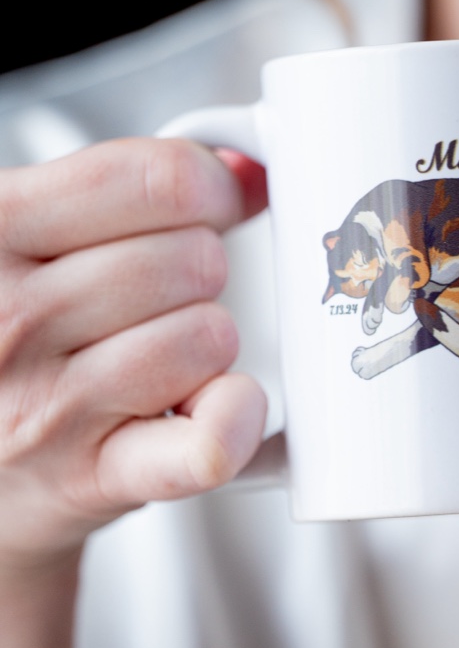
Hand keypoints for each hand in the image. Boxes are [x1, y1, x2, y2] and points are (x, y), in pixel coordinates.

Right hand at [0, 138, 267, 574]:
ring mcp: (48, 406)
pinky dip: (235, 419)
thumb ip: (124, 187)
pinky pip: (208, 444)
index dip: (208, 186)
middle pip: (194, 260)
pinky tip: (217, 405)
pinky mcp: (92, 479)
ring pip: (209, 337)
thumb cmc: (8, 335)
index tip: (210, 203)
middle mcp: (8, 320)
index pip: (153, 180)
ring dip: (210, 344)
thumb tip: (246, 168)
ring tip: (160, 355)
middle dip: (201, 270)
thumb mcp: (26, 235)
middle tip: (160, 297)